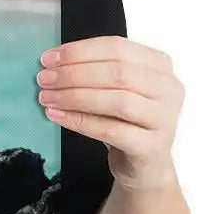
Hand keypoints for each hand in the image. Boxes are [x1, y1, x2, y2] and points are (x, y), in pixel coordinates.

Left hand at [36, 35, 183, 190]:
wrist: (145, 166)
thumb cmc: (126, 121)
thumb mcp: (115, 90)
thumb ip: (94, 72)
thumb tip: (52, 63)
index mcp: (159, 65)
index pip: (117, 47)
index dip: (80, 51)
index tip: (48, 58)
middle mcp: (169, 88)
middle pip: (118, 72)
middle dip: (74, 74)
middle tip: (44, 79)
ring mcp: (164, 118)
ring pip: (117, 100)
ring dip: (75, 96)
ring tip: (46, 98)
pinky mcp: (152, 146)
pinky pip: (111, 130)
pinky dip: (80, 121)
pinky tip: (57, 116)